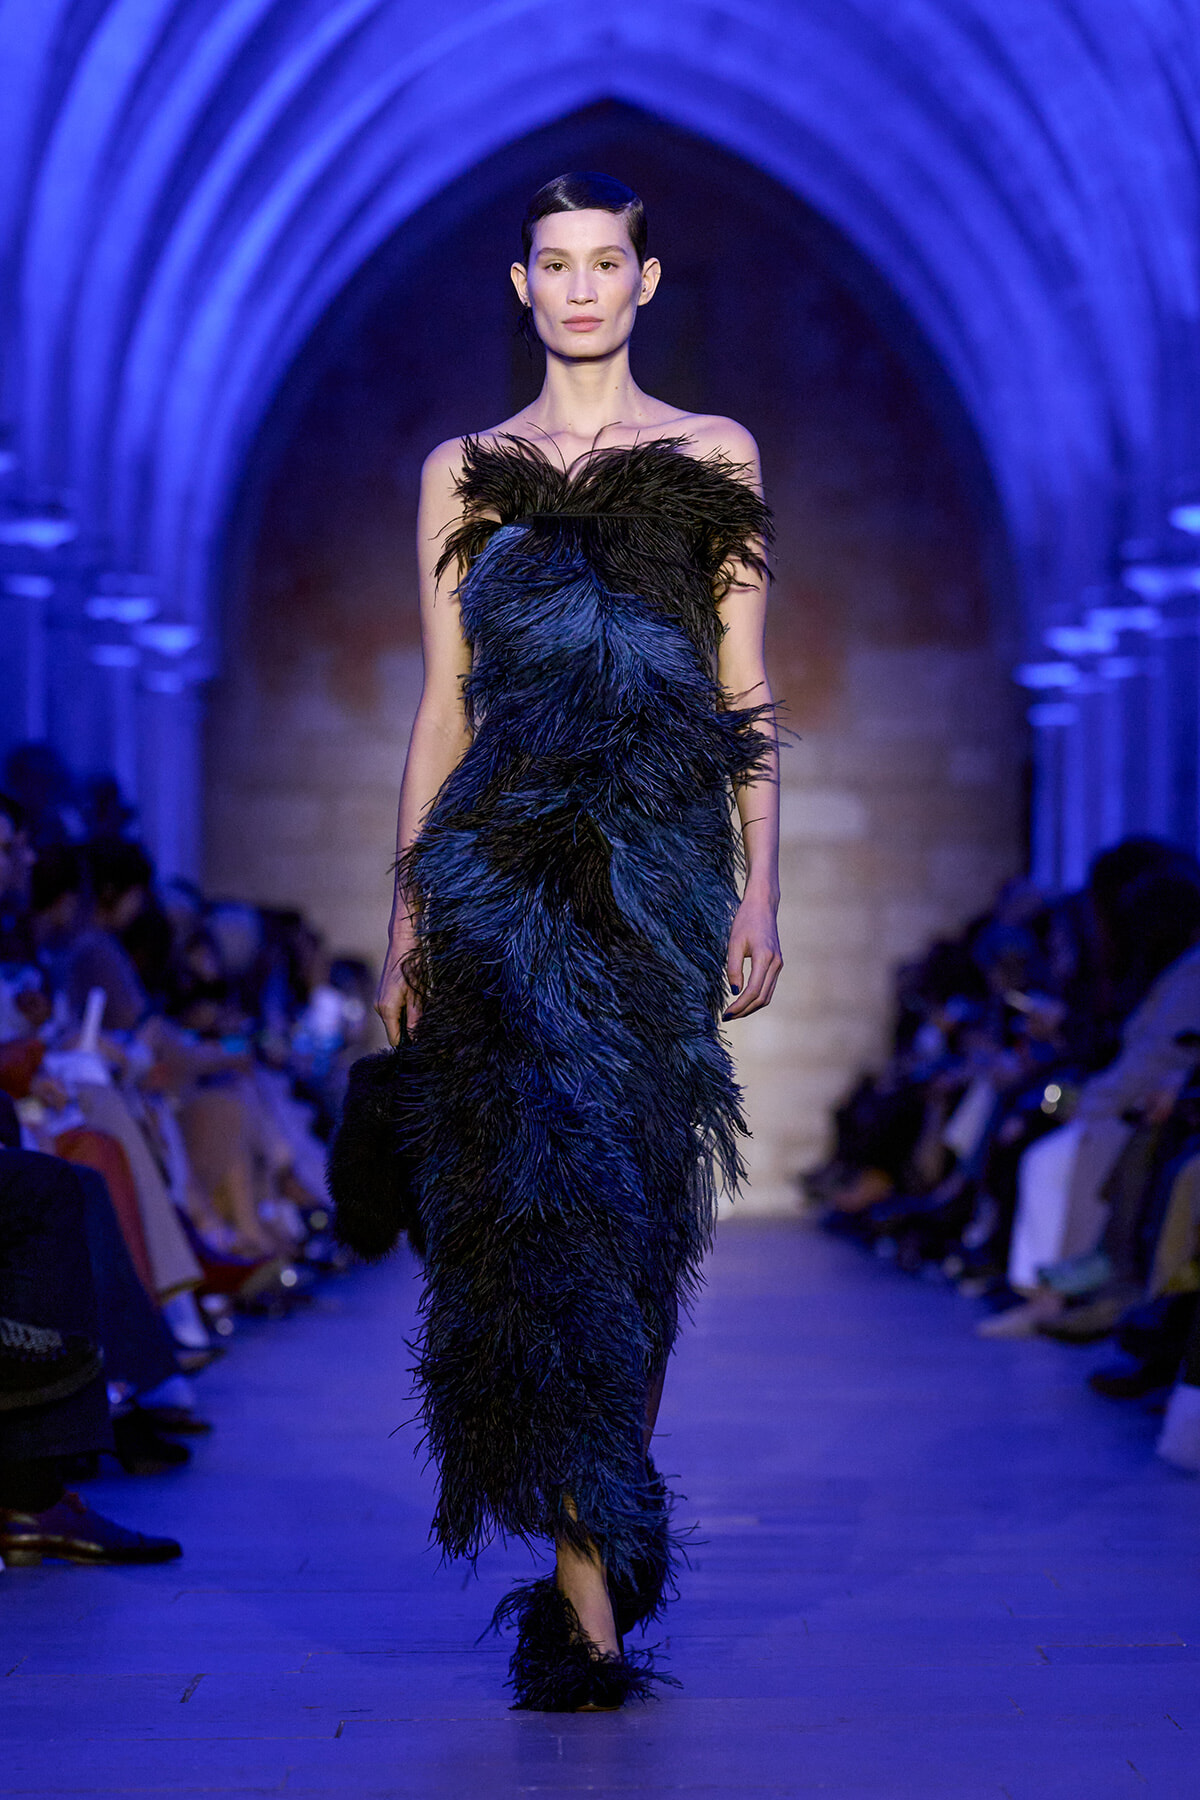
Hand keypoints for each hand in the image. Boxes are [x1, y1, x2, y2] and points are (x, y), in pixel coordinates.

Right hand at [375, 922, 420, 1045]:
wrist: (403, 943)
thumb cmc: (413, 966)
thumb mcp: (418, 995)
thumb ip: (416, 1018)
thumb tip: (417, 1039)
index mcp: (386, 1010)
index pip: (395, 1039)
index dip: (409, 1043)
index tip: (424, 1043)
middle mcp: (379, 1007)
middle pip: (395, 1030)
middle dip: (410, 1030)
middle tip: (429, 1025)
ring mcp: (380, 1000)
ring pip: (395, 1020)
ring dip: (409, 1019)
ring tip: (423, 1008)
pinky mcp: (384, 995)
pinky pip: (394, 1010)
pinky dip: (405, 1010)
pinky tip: (416, 1001)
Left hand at [723, 891, 782, 1019]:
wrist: (763, 906)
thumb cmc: (745, 921)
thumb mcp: (734, 943)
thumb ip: (733, 968)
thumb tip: (734, 992)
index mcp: (765, 958)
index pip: (753, 991)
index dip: (739, 1005)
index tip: (726, 1013)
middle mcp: (775, 963)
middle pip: (762, 998)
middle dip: (744, 1011)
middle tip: (727, 1017)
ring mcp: (778, 965)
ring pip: (767, 995)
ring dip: (751, 1007)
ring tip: (734, 1012)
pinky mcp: (777, 964)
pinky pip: (768, 987)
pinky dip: (757, 998)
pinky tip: (743, 1000)